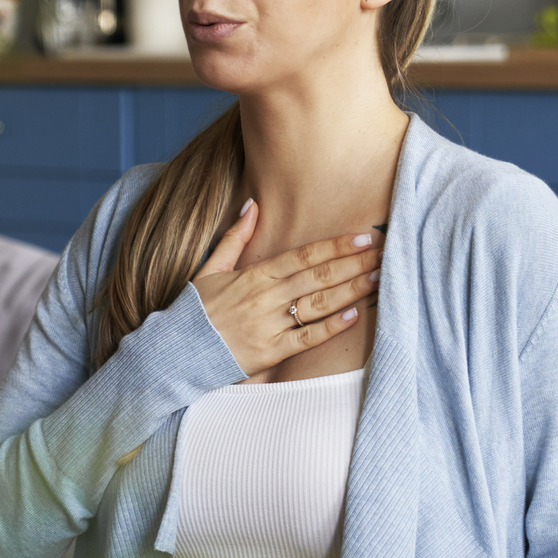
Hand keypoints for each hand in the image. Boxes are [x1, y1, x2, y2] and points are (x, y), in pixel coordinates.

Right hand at [190, 199, 381, 375]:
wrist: (173, 353)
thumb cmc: (195, 311)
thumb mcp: (210, 269)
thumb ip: (234, 237)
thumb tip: (251, 204)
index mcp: (253, 276)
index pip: (303, 256)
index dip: (335, 245)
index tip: (363, 237)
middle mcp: (265, 299)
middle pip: (318, 276)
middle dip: (354, 264)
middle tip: (384, 253)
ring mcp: (268, 326)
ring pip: (317, 305)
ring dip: (350, 290)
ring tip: (377, 278)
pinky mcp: (270, 354)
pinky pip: (306, 339)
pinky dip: (330, 327)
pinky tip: (353, 314)